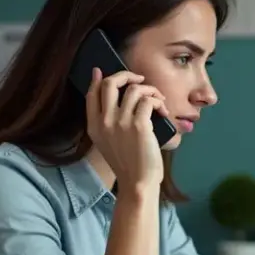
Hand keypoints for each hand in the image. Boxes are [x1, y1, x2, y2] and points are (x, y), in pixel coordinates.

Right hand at [85, 68, 169, 189]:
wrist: (138, 183)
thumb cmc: (129, 165)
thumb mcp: (109, 144)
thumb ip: (108, 124)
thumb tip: (117, 102)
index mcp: (94, 126)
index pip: (91, 94)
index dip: (96, 80)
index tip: (102, 71)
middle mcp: (104, 122)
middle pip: (110, 84)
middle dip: (126, 75)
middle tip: (139, 80)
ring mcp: (121, 122)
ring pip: (134, 89)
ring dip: (150, 90)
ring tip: (158, 99)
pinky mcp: (139, 125)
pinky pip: (148, 100)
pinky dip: (158, 101)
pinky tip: (163, 112)